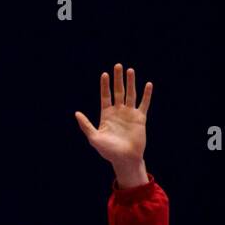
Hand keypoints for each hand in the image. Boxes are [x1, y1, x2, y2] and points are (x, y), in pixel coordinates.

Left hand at [75, 63, 151, 188]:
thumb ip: (86, 125)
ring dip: (131, 82)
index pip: (105, 96)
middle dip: (118, 79)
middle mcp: (118, 112)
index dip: (105, 85)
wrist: (125, 159)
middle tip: (118, 65)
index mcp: (106, 115)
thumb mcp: (94, 138)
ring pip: (130, 94)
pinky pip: (144, 104)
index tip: (105, 74)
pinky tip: (148, 84)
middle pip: (118, 91)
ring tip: (130, 70)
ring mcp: (129, 114)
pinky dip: (146, 94)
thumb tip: (76, 113)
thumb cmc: (108, 151)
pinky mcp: (140, 118)